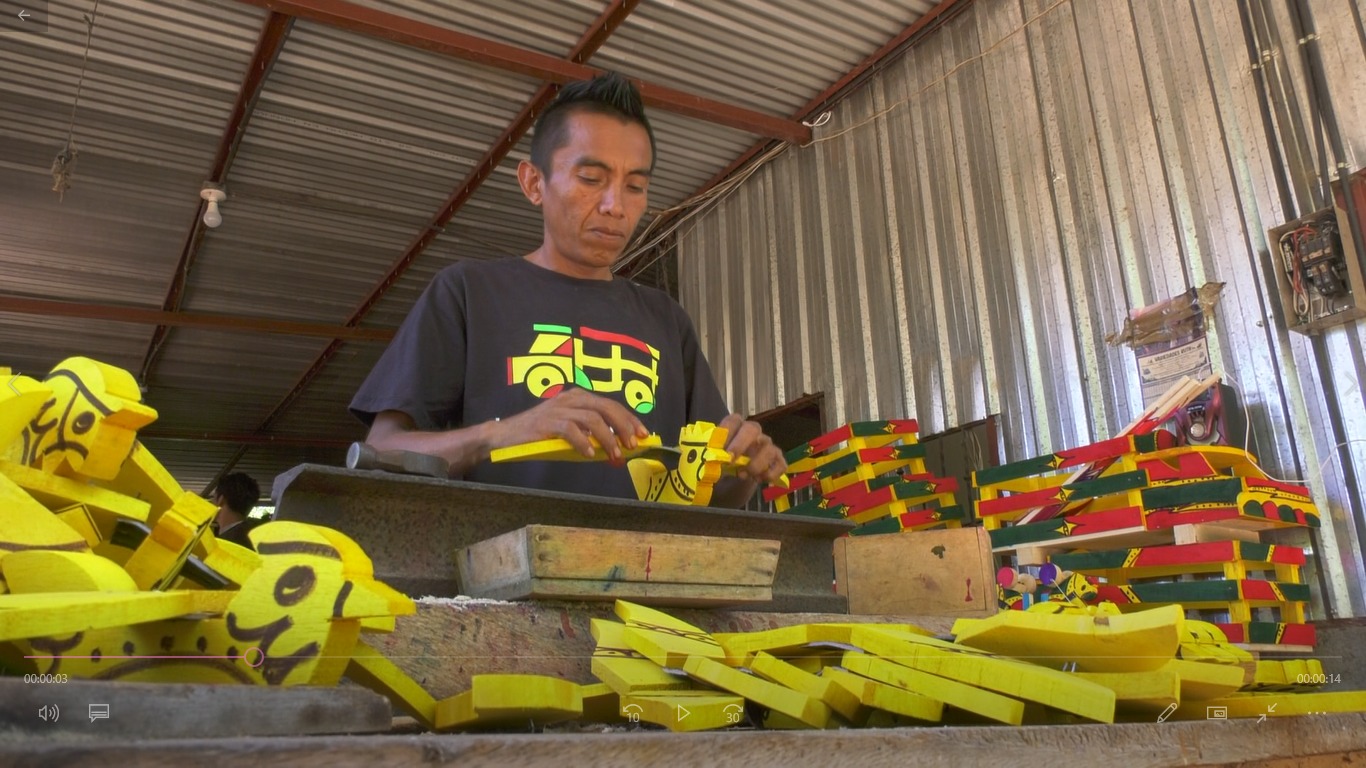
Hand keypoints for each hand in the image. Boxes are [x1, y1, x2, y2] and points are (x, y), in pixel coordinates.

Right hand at [490, 388, 648, 461]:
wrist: (506, 436)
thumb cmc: (541, 436)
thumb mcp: (571, 433)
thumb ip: (592, 437)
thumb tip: (619, 451)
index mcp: (579, 397)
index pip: (611, 404)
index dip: (630, 418)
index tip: (643, 434)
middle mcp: (571, 398)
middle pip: (606, 407)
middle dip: (624, 426)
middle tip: (632, 445)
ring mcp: (558, 408)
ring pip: (592, 418)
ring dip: (607, 438)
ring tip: (614, 455)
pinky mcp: (546, 421)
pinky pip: (570, 429)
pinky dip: (583, 442)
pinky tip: (589, 454)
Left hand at [717, 413, 786, 484]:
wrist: (728, 490)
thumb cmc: (718, 472)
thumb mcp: (710, 465)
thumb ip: (709, 459)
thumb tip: (710, 460)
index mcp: (733, 429)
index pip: (733, 420)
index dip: (727, 432)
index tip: (720, 450)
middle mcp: (752, 434)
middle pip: (752, 428)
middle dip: (740, 445)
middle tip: (730, 462)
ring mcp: (766, 446)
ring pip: (768, 448)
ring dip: (755, 464)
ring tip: (742, 476)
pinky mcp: (776, 461)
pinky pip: (780, 464)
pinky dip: (770, 474)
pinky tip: (758, 480)